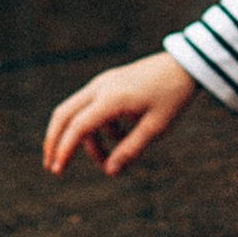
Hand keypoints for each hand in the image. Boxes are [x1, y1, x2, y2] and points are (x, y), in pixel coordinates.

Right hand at [42, 51, 195, 177]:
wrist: (184, 65)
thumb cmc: (172, 96)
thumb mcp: (156, 127)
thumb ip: (131, 150)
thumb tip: (110, 171)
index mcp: (111, 99)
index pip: (78, 127)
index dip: (65, 150)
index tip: (57, 171)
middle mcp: (100, 87)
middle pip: (64, 114)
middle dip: (55, 141)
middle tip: (53, 167)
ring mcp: (103, 83)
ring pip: (77, 112)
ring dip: (85, 139)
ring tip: (105, 160)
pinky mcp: (108, 83)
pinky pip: (92, 107)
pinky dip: (97, 127)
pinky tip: (118, 137)